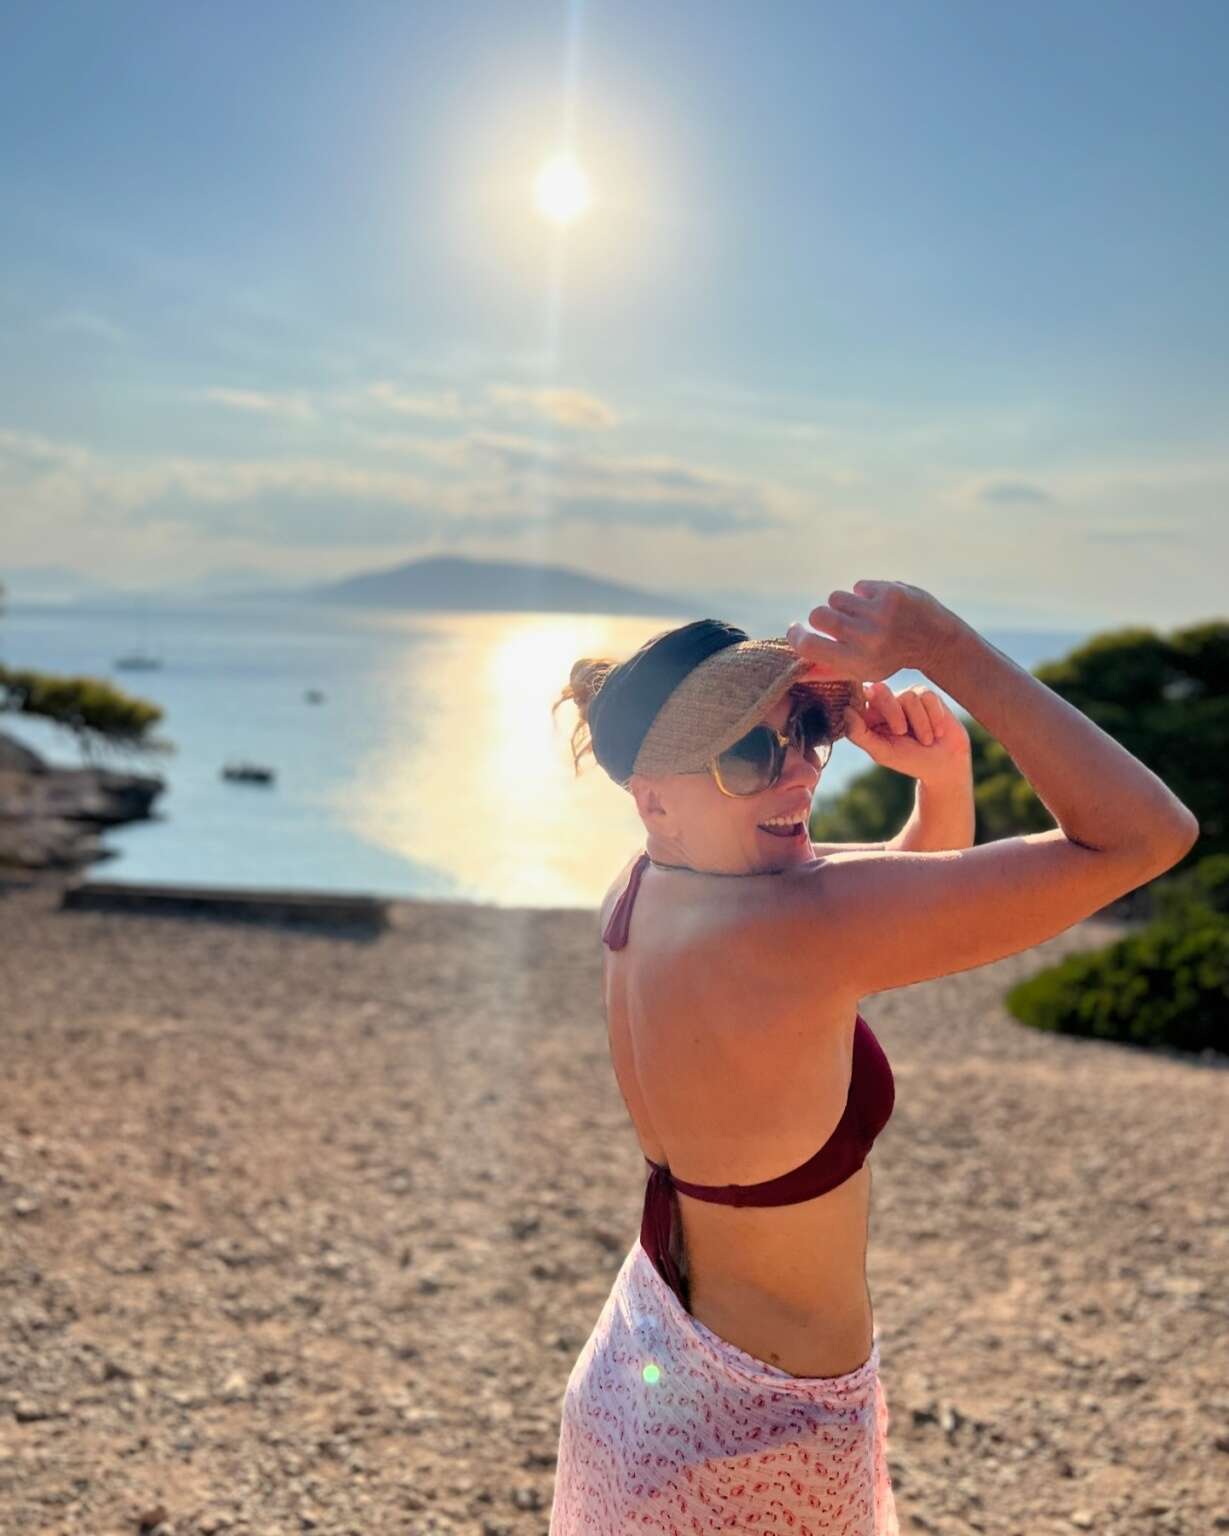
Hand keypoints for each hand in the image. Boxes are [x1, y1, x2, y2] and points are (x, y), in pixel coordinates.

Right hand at [786, 579, 960, 680]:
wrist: (935, 640)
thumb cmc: (890, 658)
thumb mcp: (862, 671)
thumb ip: (827, 670)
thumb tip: (795, 670)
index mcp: (856, 662)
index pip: (809, 646)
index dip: (796, 636)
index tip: (795, 630)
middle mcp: (867, 638)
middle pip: (818, 615)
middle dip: (821, 617)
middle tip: (834, 622)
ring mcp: (879, 613)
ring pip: (836, 597)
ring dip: (843, 604)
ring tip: (859, 614)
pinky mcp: (889, 592)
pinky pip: (858, 586)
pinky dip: (864, 594)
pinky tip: (878, 605)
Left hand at [841, 681, 970, 783]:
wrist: (944, 763)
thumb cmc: (909, 760)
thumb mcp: (881, 752)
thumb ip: (860, 734)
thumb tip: (846, 711)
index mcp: (868, 715)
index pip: (858, 697)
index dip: (861, 698)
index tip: (869, 707)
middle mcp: (885, 702)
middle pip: (880, 690)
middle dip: (892, 711)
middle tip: (901, 732)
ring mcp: (906, 696)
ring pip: (909, 697)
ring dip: (920, 724)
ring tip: (926, 740)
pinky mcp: (927, 695)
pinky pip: (927, 697)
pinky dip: (934, 718)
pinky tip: (937, 731)